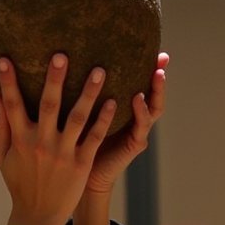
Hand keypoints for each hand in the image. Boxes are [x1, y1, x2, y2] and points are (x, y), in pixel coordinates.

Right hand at [0, 52, 118, 224]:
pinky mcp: (81, 163)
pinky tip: (113, 101)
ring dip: (88, 93)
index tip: (4, 58)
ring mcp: (63, 153)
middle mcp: (41, 143)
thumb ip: (1, 127)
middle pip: (49, 105)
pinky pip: (94, 137)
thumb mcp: (3, 158)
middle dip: (54, 79)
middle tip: (61, 54)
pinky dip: (103, 119)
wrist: (38, 216)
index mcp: (20, 140)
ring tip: (99, 69)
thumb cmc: (20, 184)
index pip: (12, 105)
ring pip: (77, 117)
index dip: (7, 82)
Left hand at [83, 52, 169, 195]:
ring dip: (157, 91)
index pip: (140, 84)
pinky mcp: (134, 145)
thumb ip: (80, 92)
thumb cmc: (75, 143)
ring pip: (154, 108)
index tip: (153, 48)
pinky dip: (141, 111)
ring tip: (157, 74)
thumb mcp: (79, 113)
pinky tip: (137, 97)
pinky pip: (141, 126)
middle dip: (160, 75)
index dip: (148, 67)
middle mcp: (134, 118)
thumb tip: (61, 63)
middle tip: (163, 57)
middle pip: (154, 93)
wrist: (79, 177)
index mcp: (123, 109)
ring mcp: (137, 132)